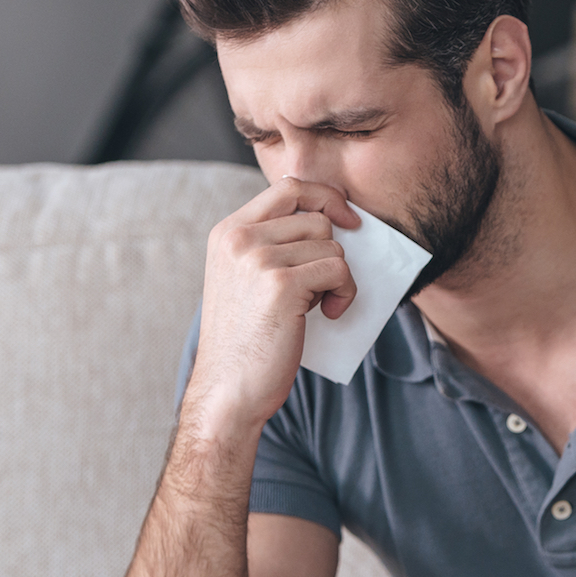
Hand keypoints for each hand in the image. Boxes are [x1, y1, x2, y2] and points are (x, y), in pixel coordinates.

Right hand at [184, 177, 360, 434]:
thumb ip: (272, 244)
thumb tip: (329, 220)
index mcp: (227, 231)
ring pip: (332, 245)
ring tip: (316, 305)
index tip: (348, 220)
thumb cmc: (247, 341)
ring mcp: (258, 258)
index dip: (326, 198)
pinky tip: (326, 314)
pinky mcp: (281, 284)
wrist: (229, 389)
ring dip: (337, 278)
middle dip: (330, 253)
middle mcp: (238, 238)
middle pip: (317, 219)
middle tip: (318, 289)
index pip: (288, 186)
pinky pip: (338, 270)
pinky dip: (344, 293)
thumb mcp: (245, 278)